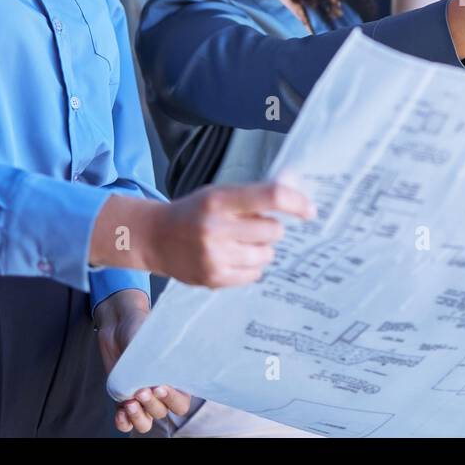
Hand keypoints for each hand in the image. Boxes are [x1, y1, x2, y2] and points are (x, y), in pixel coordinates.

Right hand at [89, 178, 315, 285]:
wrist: (155, 238)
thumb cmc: (195, 211)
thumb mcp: (220, 193)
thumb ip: (256, 192)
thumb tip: (295, 185)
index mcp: (219, 200)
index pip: (270, 196)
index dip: (296, 202)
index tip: (309, 210)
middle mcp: (215, 229)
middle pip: (273, 231)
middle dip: (270, 228)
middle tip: (251, 226)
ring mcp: (214, 257)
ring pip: (267, 254)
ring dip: (262, 248)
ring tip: (239, 242)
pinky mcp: (213, 279)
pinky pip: (255, 273)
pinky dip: (251, 265)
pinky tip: (232, 256)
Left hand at [94, 289, 192, 433]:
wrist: (122, 326)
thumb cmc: (144, 331)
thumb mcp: (155, 342)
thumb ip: (160, 358)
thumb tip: (161, 367)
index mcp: (176, 381)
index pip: (181, 404)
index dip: (172, 400)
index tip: (160, 386)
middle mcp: (161, 394)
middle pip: (162, 413)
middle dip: (152, 404)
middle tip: (142, 389)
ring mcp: (142, 399)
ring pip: (145, 422)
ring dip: (138, 417)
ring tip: (130, 403)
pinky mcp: (124, 400)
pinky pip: (126, 422)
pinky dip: (123, 421)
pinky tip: (121, 412)